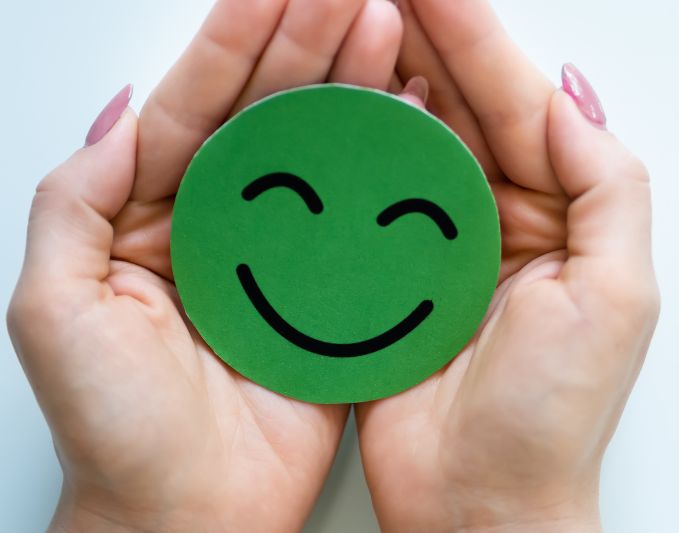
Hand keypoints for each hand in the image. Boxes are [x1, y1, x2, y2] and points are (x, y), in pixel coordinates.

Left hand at [7, 0, 402, 530]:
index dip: (234, 45)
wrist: (185, 517)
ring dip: (350, 94)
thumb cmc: (115, 429)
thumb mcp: (53, 305)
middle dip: (306, 50)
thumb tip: (118, 111)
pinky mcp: (326, 297)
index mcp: (151, 219)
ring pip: (319, 160)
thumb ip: (77, 199)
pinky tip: (406, 125)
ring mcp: (280, 259)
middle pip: (265, 121)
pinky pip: (358, 223)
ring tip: (384, 34)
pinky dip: (384, 172)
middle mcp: (220, 229)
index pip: (194, 109)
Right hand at [356, 1, 659, 530]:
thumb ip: (607, 186)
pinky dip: (351, 153)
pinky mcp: (385, 276)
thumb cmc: (550, 419)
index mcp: (558, 216)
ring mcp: (436, 246)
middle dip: (428, 41)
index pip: (516, 106)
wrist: (479, 504)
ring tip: (357, 20)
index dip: (477, 39)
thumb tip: (570, 96)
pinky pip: (366, 201)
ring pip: (410, 145)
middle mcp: (498, 221)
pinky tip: (332, 106)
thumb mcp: (616, 295)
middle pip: (461, 111)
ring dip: (387, 81)